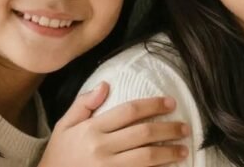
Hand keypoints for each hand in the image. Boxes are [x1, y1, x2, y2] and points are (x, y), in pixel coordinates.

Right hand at [39, 81, 190, 166]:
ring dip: (169, 153)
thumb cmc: (58, 155)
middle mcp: (101, 148)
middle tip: (185, 127)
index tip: (171, 103)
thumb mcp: (64, 126)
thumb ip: (83, 104)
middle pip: (143, 133)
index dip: (154, 105)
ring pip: (146, 158)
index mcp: (91, 129)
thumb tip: (105, 85)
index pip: (129, 111)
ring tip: (184, 149)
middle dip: (169, 129)